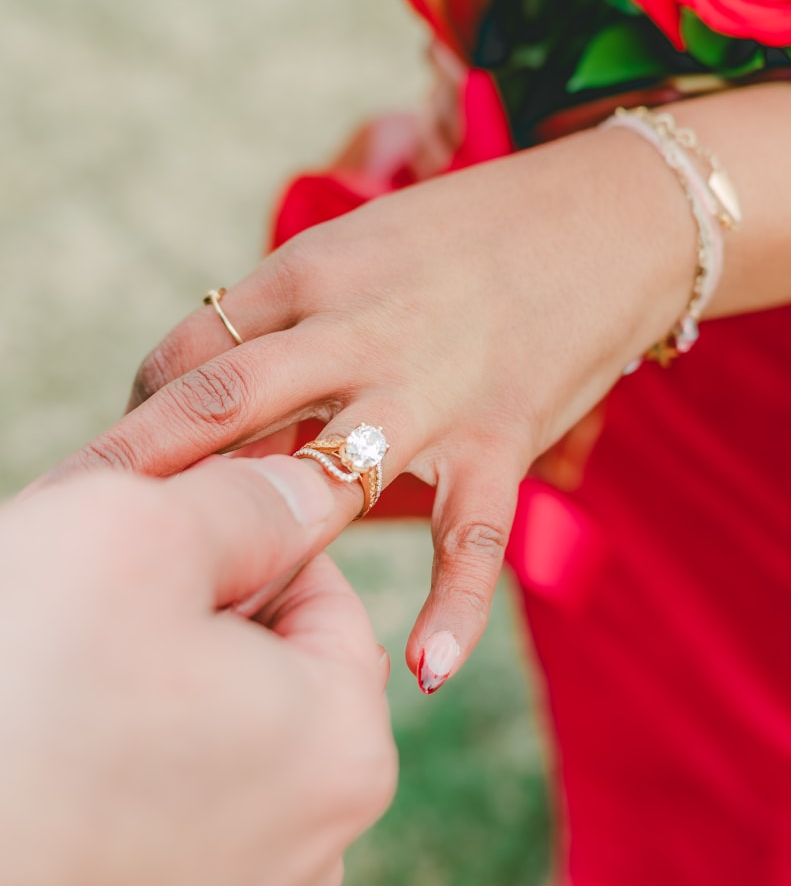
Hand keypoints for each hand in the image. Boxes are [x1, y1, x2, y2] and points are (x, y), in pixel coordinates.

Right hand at [0, 459, 395, 885]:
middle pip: (266, 665)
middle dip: (186, 616)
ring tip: (57, 673)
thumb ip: (252, 499)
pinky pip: (158, 796)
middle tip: (87, 611)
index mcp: (345, 749)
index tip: (149, 548)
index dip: (234, 542)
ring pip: (205, 726)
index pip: (322, 591)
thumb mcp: (140, 531)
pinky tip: (46, 739)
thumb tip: (313, 486)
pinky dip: (112, 752)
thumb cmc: (13, 696)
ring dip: (142, 680)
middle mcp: (311, 844)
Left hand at [48, 123, 696, 685]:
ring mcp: (431, 387)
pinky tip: (423, 669)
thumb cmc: (472, 232)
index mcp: (313, 267)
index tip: (126, 466)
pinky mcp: (503, 433)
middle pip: (223, 402)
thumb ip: (294, 307)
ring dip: (263, 537)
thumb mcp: (363, 240)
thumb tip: (224, 385)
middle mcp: (359, 326)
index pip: (191, 349)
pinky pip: (472, 535)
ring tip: (211, 604)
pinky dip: (453, 607)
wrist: (608, 216)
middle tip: (89, 531)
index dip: (142, 414)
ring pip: (325, 471)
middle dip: (144, 470)